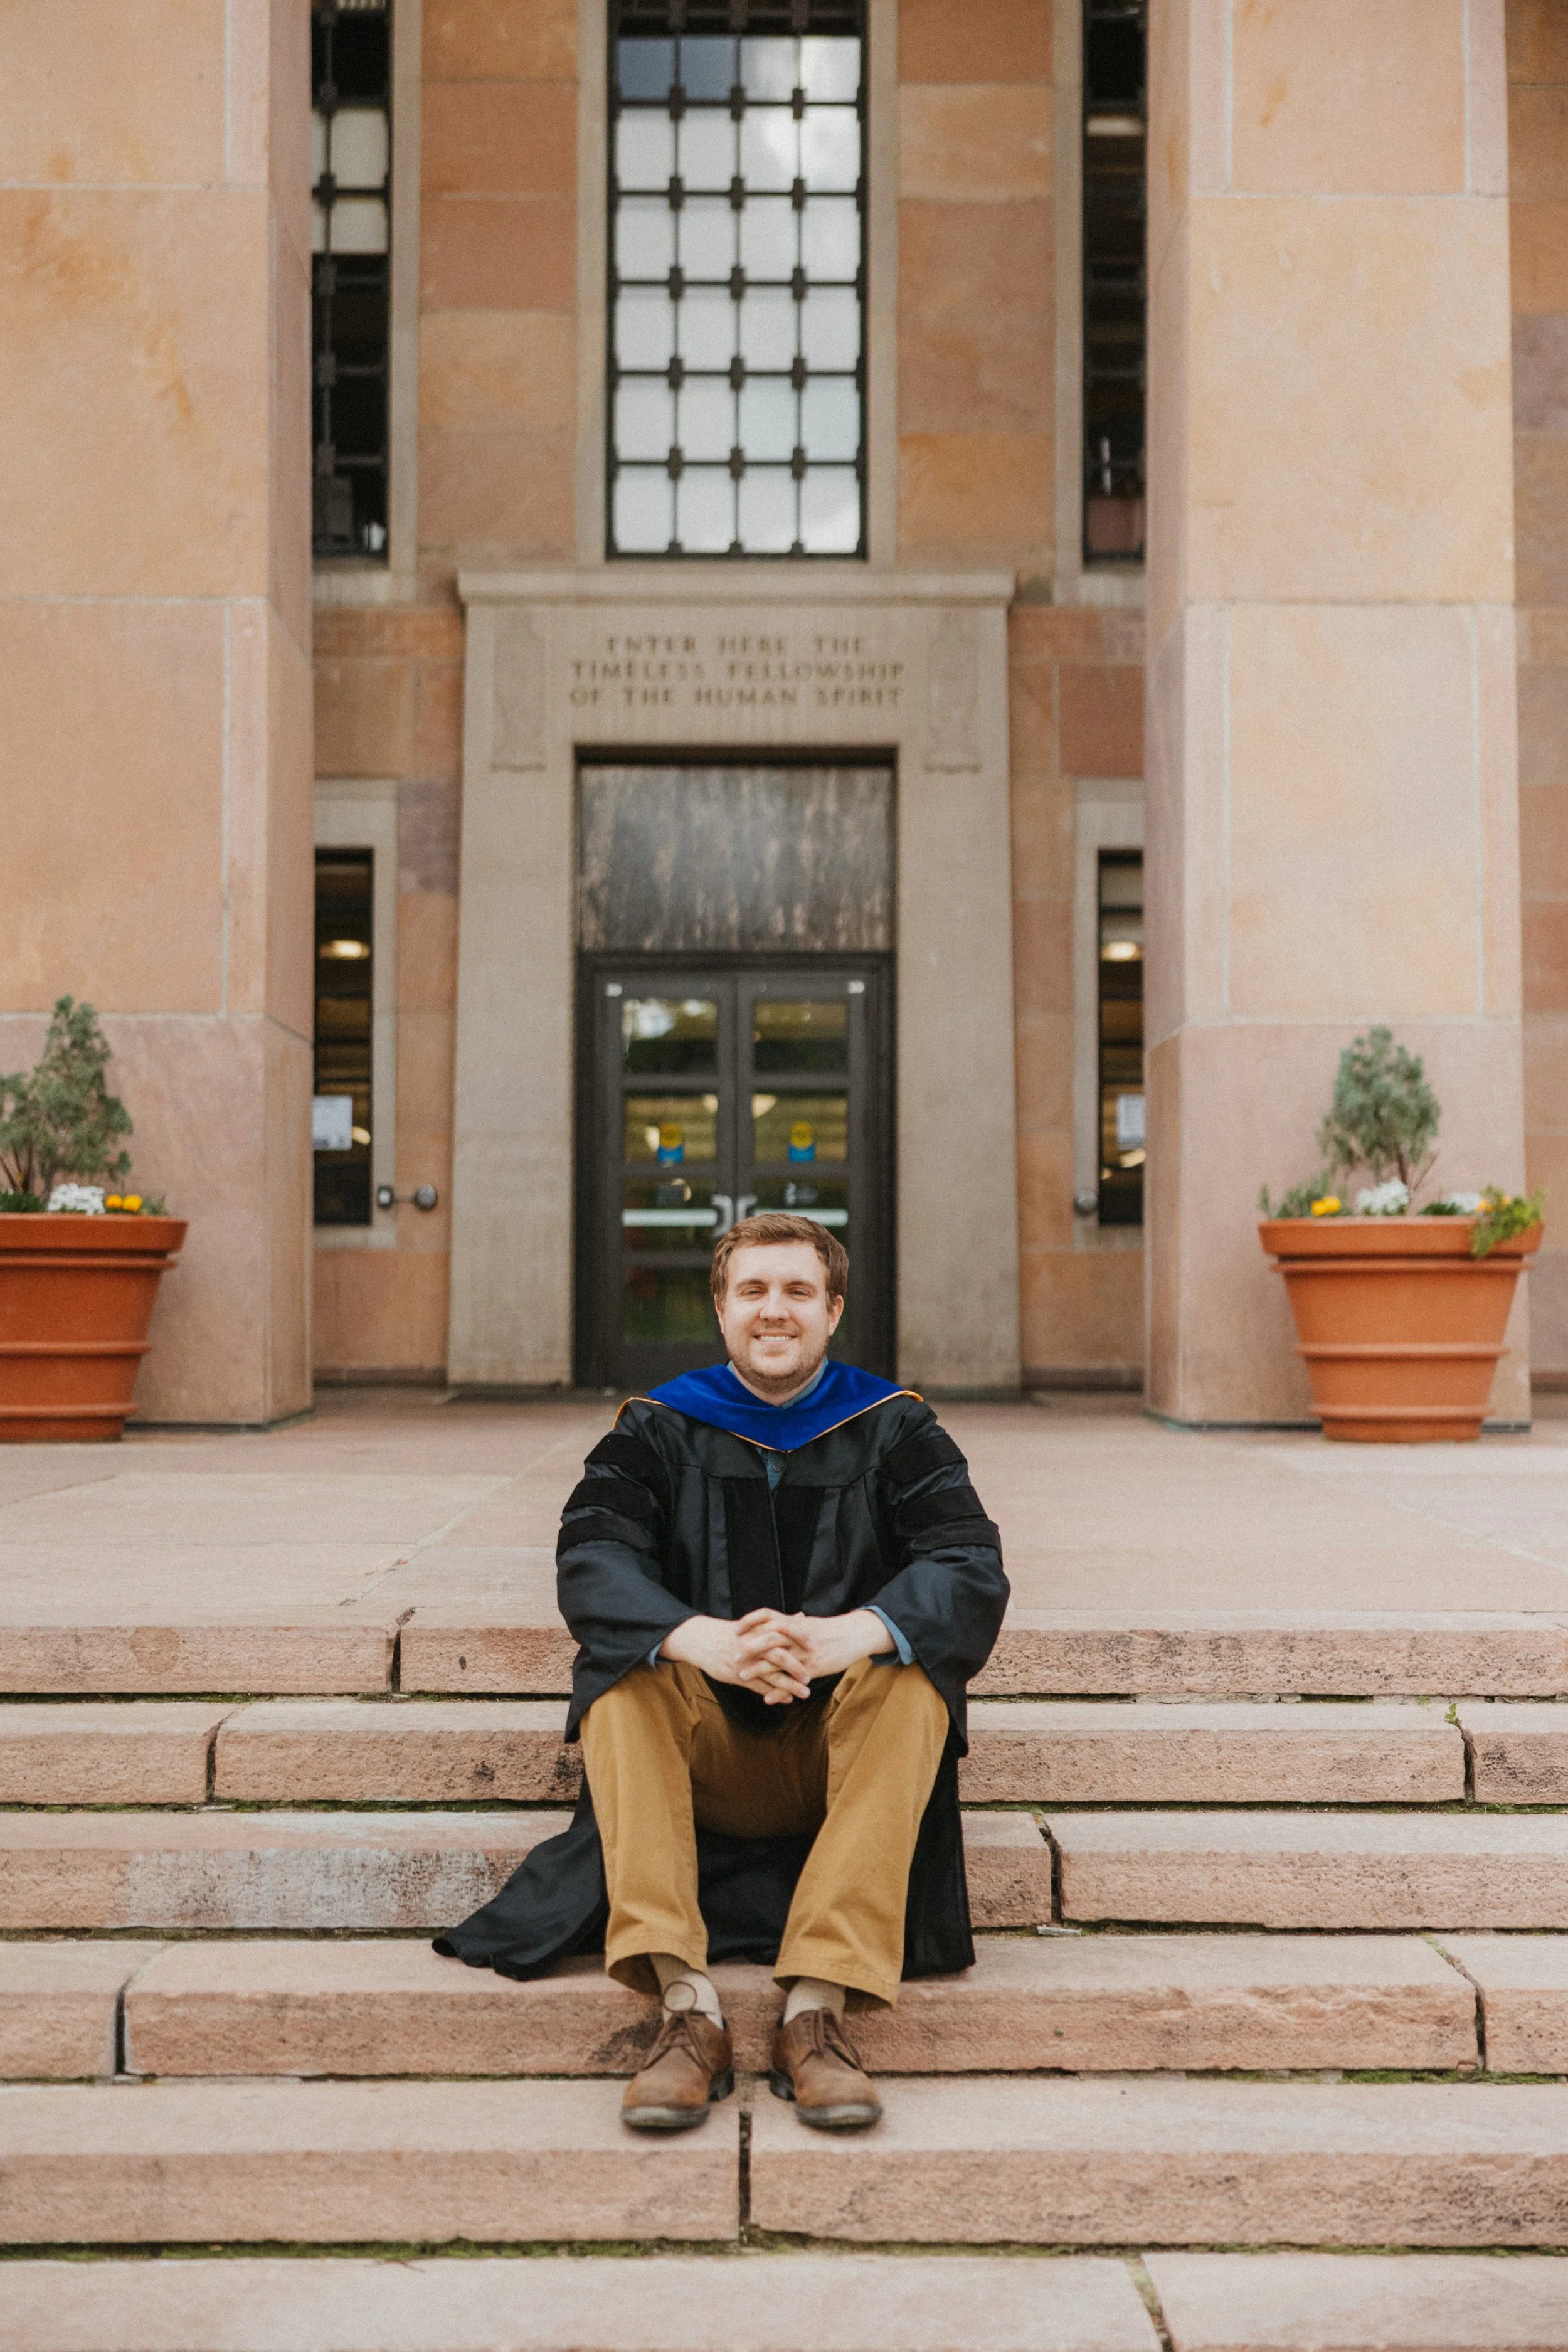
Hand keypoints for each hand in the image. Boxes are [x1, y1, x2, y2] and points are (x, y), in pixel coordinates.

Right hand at [658, 1612, 812, 1703]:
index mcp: (759, 1630)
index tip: (815, 1647)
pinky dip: (774, 1694)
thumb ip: (779, 1622)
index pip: (783, 1633)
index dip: (800, 1640)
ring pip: (770, 1675)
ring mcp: (746, 1662)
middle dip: (796, 1668)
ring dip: (789, 1685)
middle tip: (810, 1677)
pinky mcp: (738, 1675)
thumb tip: (801, 1616)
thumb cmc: (733, 1632)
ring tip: (804, 1693)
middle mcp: (754, 1646)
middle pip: (779, 1656)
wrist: (704, 1640)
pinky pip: (759, 1687)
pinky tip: (787, 1700)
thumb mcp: (755, 1624)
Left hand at [730, 1607, 893, 1686]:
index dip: (750, 1621)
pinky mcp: (812, 1667)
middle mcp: (797, 1636)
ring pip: (777, 1660)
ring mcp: (804, 1652)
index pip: (767, 1616)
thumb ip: (792, 1624)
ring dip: (758, 1669)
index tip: (735, 1628)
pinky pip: (792, 1680)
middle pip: (768, 1637)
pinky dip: (779, 1690)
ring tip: (741, 1677)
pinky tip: (767, 1699)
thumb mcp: (809, 1624)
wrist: (854, 1635)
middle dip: (749, 1647)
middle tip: (734, 1655)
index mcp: (795, 1622)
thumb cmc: (831, 1630)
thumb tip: (777, 1623)